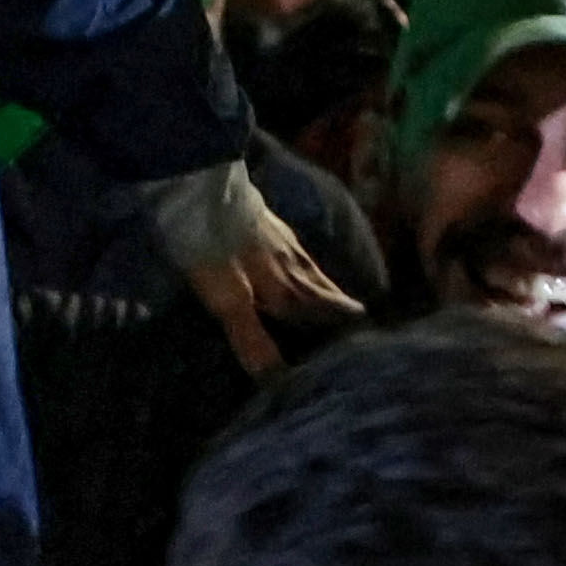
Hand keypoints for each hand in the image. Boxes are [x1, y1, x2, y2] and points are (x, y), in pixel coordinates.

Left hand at [147, 161, 365, 376]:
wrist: (199, 186)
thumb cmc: (214, 247)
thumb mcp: (228, 298)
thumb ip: (251, 336)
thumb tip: (275, 379)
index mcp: (287, 286)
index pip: (324, 308)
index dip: (342, 320)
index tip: (365, 332)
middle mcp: (292, 264)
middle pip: (321, 288)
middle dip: (338, 305)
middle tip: (356, 317)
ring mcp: (280, 239)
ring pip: (309, 269)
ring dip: (322, 285)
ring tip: (331, 296)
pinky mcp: (264, 221)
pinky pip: (293, 252)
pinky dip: (300, 265)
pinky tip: (291, 262)